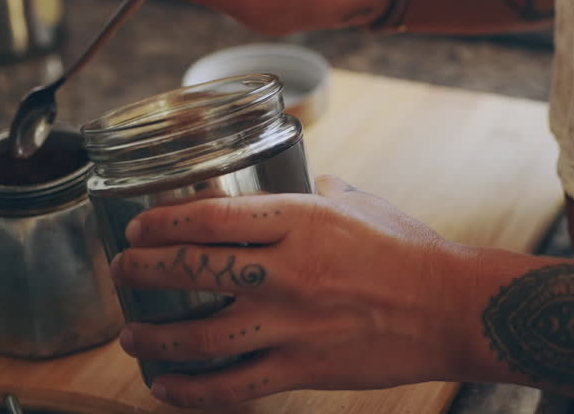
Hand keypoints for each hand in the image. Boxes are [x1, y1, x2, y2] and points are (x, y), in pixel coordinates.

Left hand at [109, 176, 478, 408]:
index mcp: (300, 220)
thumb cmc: (411, 252)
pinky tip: (166, 386)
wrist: (450, 308)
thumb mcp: (363, 205)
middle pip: (192, 269)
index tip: (139, 227)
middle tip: (123, 270)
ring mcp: (290, 323)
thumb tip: (313, 183)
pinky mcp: (300, 367)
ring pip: (199, 334)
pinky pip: (231, 386)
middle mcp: (287, 270)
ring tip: (131, 333)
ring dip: (154, 336)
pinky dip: (190, 391)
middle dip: (143, 271)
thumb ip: (326, 194)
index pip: (210, 217)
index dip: (162, 222)